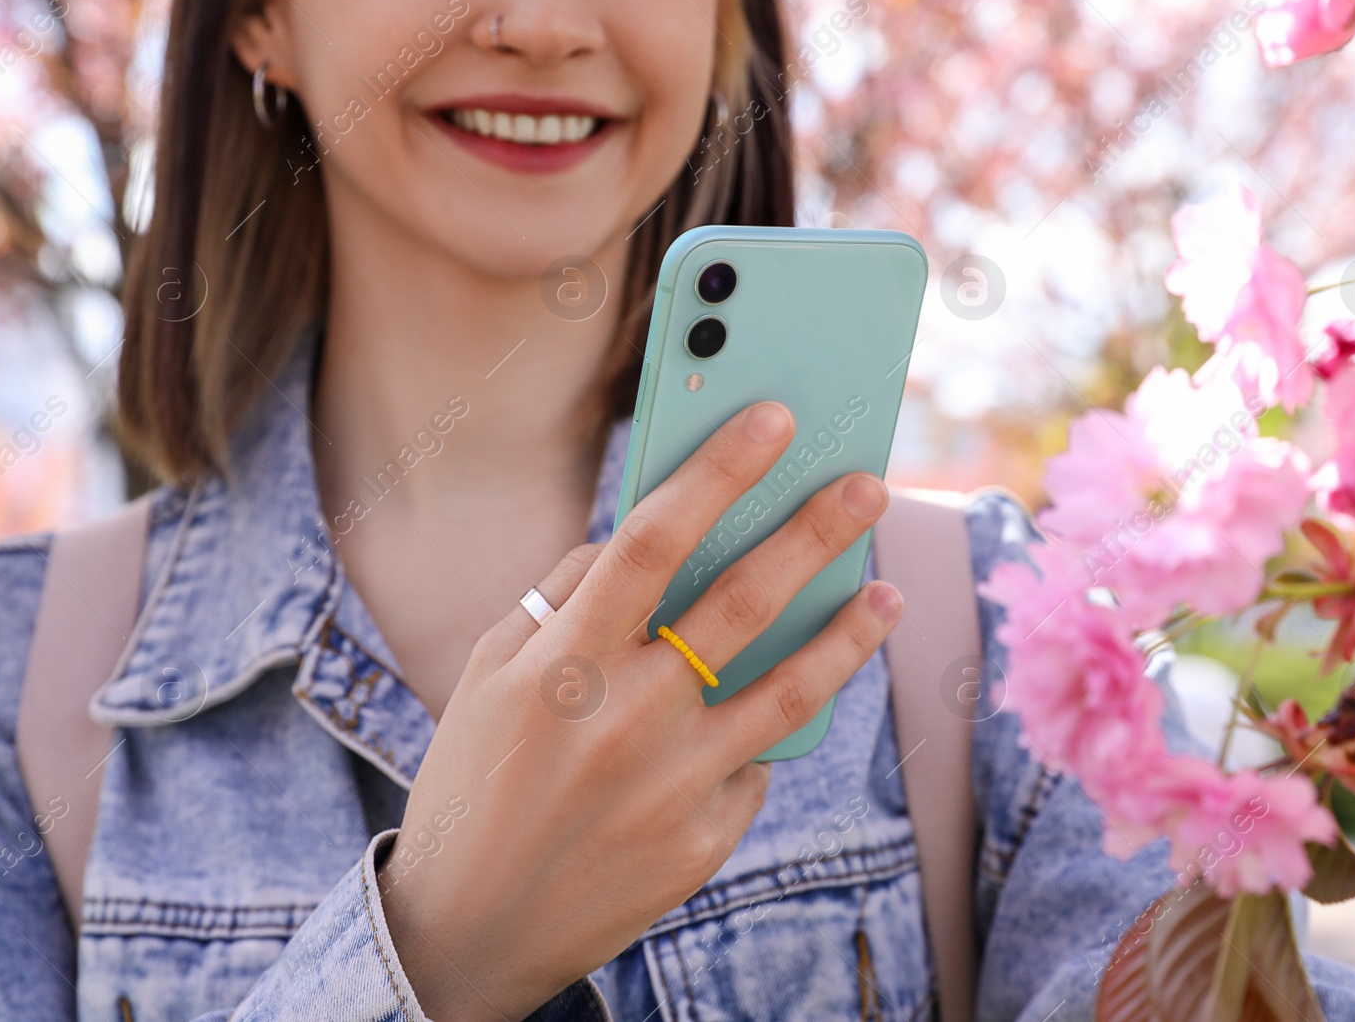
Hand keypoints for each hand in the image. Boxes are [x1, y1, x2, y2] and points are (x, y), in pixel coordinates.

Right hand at [379, 401, 901, 1020]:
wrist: (468, 930)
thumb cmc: (474, 782)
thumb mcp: (486, 675)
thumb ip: (560, 599)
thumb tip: (635, 539)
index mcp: (562, 663)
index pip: (652, 542)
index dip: (718, 473)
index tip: (771, 423)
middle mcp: (625, 718)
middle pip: (743, 602)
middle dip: (814, 532)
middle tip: (868, 487)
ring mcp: (672, 785)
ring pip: (788, 688)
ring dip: (847, 631)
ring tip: (885, 591)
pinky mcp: (702, 841)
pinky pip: (751, 767)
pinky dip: (760, 735)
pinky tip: (765, 718)